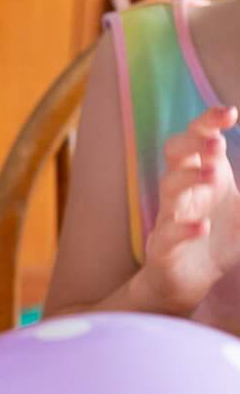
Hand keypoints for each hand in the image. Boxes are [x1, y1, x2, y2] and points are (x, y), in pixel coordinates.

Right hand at [139, 105, 239, 313]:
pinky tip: (203, 226)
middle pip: (175, 153)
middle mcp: (184, 189)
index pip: (198, 138)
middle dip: (192, 142)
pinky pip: (168, 232)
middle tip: (215, 140)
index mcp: (202, 174)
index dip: (208, 122)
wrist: (191, 280)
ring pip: (168, 188)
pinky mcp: (164, 246)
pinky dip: (184, 228)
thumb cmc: (219, 237)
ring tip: (212, 174)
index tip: (230, 112)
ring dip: (188, 178)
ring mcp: (170, 215)